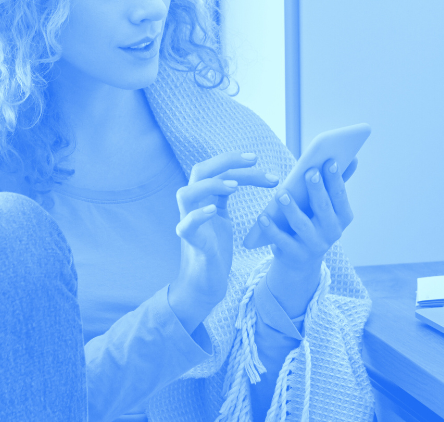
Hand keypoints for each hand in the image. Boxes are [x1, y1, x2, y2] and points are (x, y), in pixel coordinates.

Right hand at [169, 151, 279, 331]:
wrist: (205, 284)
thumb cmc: (215, 250)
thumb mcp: (224, 218)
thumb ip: (227, 198)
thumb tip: (251, 178)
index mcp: (203, 199)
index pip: (215, 170)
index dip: (235, 161)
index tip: (257, 159)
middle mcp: (193, 207)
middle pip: (200, 171)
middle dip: (226, 160)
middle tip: (254, 159)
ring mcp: (188, 224)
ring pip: (186, 193)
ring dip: (211, 185)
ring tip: (235, 186)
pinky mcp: (190, 243)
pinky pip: (187, 225)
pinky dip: (199, 215)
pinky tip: (214, 210)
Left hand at [260, 158, 356, 315]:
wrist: (302, 259)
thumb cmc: (315, 221)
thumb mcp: (327, 206)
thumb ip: (336, 183)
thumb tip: (353, 158)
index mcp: (342, 217)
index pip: (340, 196)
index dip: (336, 179)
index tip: (329, 161)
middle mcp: (332, 233)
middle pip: (323, 209)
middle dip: (317, 189)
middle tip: (309, 171)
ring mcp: (314, 246)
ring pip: (302, 225)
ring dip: (292, 209)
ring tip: (282, 194)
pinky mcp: (294, 255)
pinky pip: (282, 240)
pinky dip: (272, 229)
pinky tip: (263, 216)